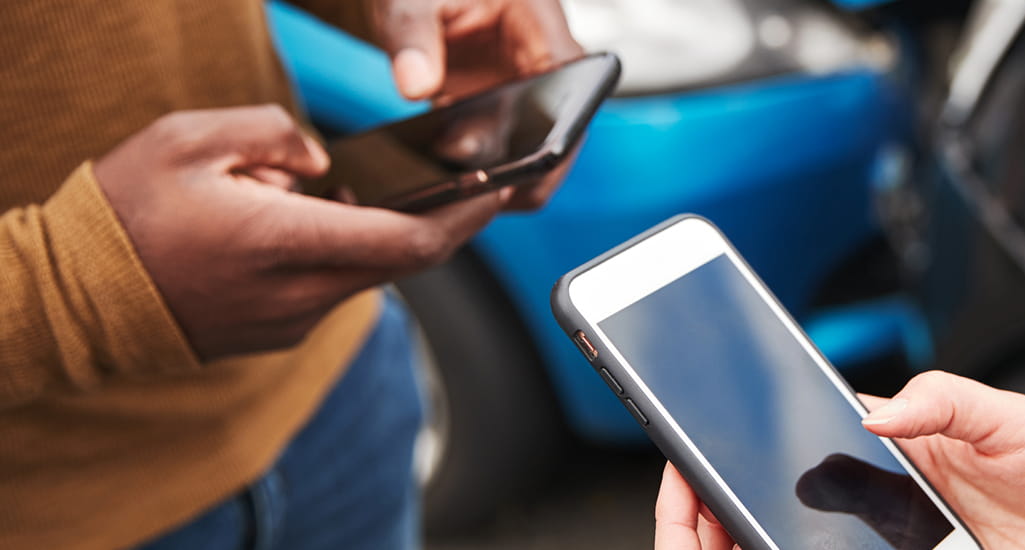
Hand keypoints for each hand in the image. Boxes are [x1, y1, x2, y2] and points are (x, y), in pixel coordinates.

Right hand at [96, 105, 506, 360]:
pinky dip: (341, 255)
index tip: (496, 189)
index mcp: (284, 243)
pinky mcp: (277, 334)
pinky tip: (315, 221)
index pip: (408, 241)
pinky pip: (332, 289)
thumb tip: (322, 160)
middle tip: (466, 181)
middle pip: (402, 262)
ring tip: (360, 190)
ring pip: (366, 274)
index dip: (464, 218)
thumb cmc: (124, 213)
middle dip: (441, 221)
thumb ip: (271, 133)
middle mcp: (299, 295)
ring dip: (378, 234)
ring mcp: (290, 322)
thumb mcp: (189, 140)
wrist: (72, 300)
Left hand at [375, 0, 584, 209]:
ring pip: (533, 151)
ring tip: (465, 193)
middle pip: (563, 132)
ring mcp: (522, 93)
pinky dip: (480, 173)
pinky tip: (450, 183)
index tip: (531, 166)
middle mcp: (542, 63)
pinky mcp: (497, 114)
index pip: (577, 86)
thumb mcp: (413, 0)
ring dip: (504, 176)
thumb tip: (415, 87)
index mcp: (541, 24)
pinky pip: (501, 154)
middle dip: (532, 169)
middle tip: (490, 196)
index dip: (562, 133)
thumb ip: (411, 36)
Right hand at [652, 371, 1024, 549]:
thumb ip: (945, 401)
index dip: (747, 441)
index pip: (801, 431)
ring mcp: (894, 544)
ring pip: (804, 545)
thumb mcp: (1014, 418)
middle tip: (694, 515)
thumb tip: (875, 412)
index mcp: (896, 441)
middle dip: (724, 508)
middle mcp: (883, 495)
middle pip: (783, 503)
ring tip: (721, 544)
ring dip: (755, 542)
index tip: (703, 449)